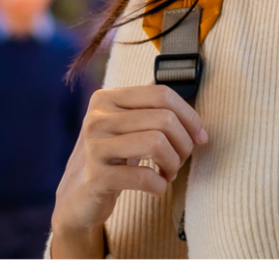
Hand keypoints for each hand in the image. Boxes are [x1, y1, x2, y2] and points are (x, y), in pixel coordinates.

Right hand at [51, 84, 209, 258]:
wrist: (78, 197)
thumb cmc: (113, 156)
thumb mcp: (126, 124)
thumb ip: (150, 105)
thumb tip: (191, 81)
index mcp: (107, 98)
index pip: (162, 94)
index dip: (190, 116)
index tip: (200, 136)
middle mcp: (97, 118)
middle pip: (164, 119)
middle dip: (184, 144)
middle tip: (181, 160)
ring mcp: (94, 148)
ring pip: (156, 143)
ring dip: (174, 163)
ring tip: (169, 173)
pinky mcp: (96, 178)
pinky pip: (144, 177)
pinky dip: (160, 185)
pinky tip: (158, 187)